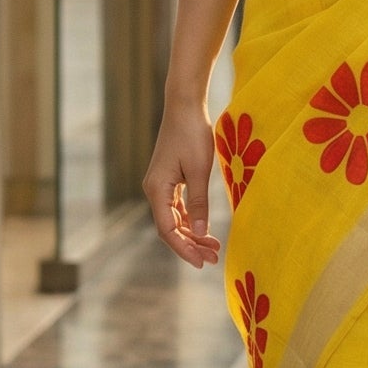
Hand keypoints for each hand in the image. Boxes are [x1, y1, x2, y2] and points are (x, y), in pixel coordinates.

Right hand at [143, 96, 219, 267]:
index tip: (202, 261)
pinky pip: (177, 207)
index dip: (184, 248)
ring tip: (213, 247)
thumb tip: (200, 232)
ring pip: (174, 219)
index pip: (168, 230)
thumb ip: (199, 203)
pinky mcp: (169, 179)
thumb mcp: (200, 170)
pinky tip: (204, 228)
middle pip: (170, 228)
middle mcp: (154, 190)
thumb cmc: (193, 134)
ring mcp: (161, 185)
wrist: (185, 106)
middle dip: (190, 244)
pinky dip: (191, 219)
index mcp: (157, 189)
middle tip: (213, 258)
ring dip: (192, 233)